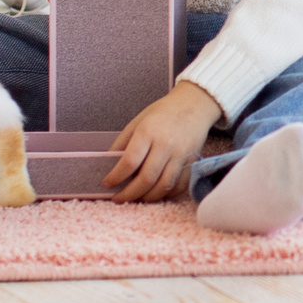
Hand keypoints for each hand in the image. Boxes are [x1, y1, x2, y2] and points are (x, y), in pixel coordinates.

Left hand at [105, 82, 221, 202]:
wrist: (194, 104)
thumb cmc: (163, 113)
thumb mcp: (138, 121)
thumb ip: (123, 143)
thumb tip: (109, 166)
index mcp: (149, 131)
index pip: (130, 162)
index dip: (116, 177)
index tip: (107, 183)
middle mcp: (166, 144)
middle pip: (146, 179)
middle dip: (129, 194)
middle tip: (119, 198)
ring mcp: (182, 154)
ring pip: (163, 186)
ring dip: (147, 197)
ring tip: (136, 198)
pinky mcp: (193, 161)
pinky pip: (180, 186)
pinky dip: (167, 194)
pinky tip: (156, 193)